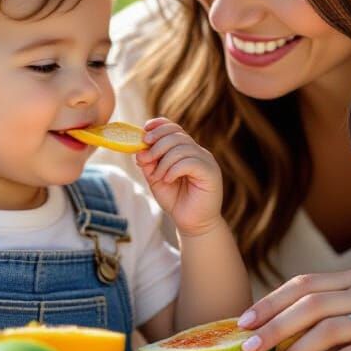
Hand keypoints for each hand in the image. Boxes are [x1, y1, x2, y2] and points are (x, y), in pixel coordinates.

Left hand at [135, 117, 223, 236]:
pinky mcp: (211, 172)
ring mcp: (206, 161)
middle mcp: (198, 152)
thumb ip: (149, 164)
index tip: (144, 133)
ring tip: (157, 177)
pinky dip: (174, 169)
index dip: (159, 126)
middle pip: (176, 135)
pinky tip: (168, 180)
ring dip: (163, 161)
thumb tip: (139, 150)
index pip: (174, 128)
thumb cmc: (176, 201)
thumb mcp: (156, 179)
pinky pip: (189, 162)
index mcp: (186, 150)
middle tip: (144, 159)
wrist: (193, 224)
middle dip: (156, 144)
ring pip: (181, 148)